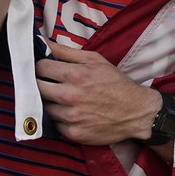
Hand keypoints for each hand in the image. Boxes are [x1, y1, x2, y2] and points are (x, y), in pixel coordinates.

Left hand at [35, 42, 158, 145]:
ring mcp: (71, 117)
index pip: (40, 68)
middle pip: (36, 87)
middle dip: (42, 84)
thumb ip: (66, 51)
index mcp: (75, 75)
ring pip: (44, 107)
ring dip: (51, 103)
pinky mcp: (73, 133)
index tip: (47, 69)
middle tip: (53, 84)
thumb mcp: (96, 61)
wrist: (137, 112)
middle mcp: (70, 96)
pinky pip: (55, 124)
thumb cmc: (117, 84)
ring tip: (67, 100)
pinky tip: (73, 114)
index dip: (42, 67)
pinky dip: (61, 119)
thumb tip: (42, 42)